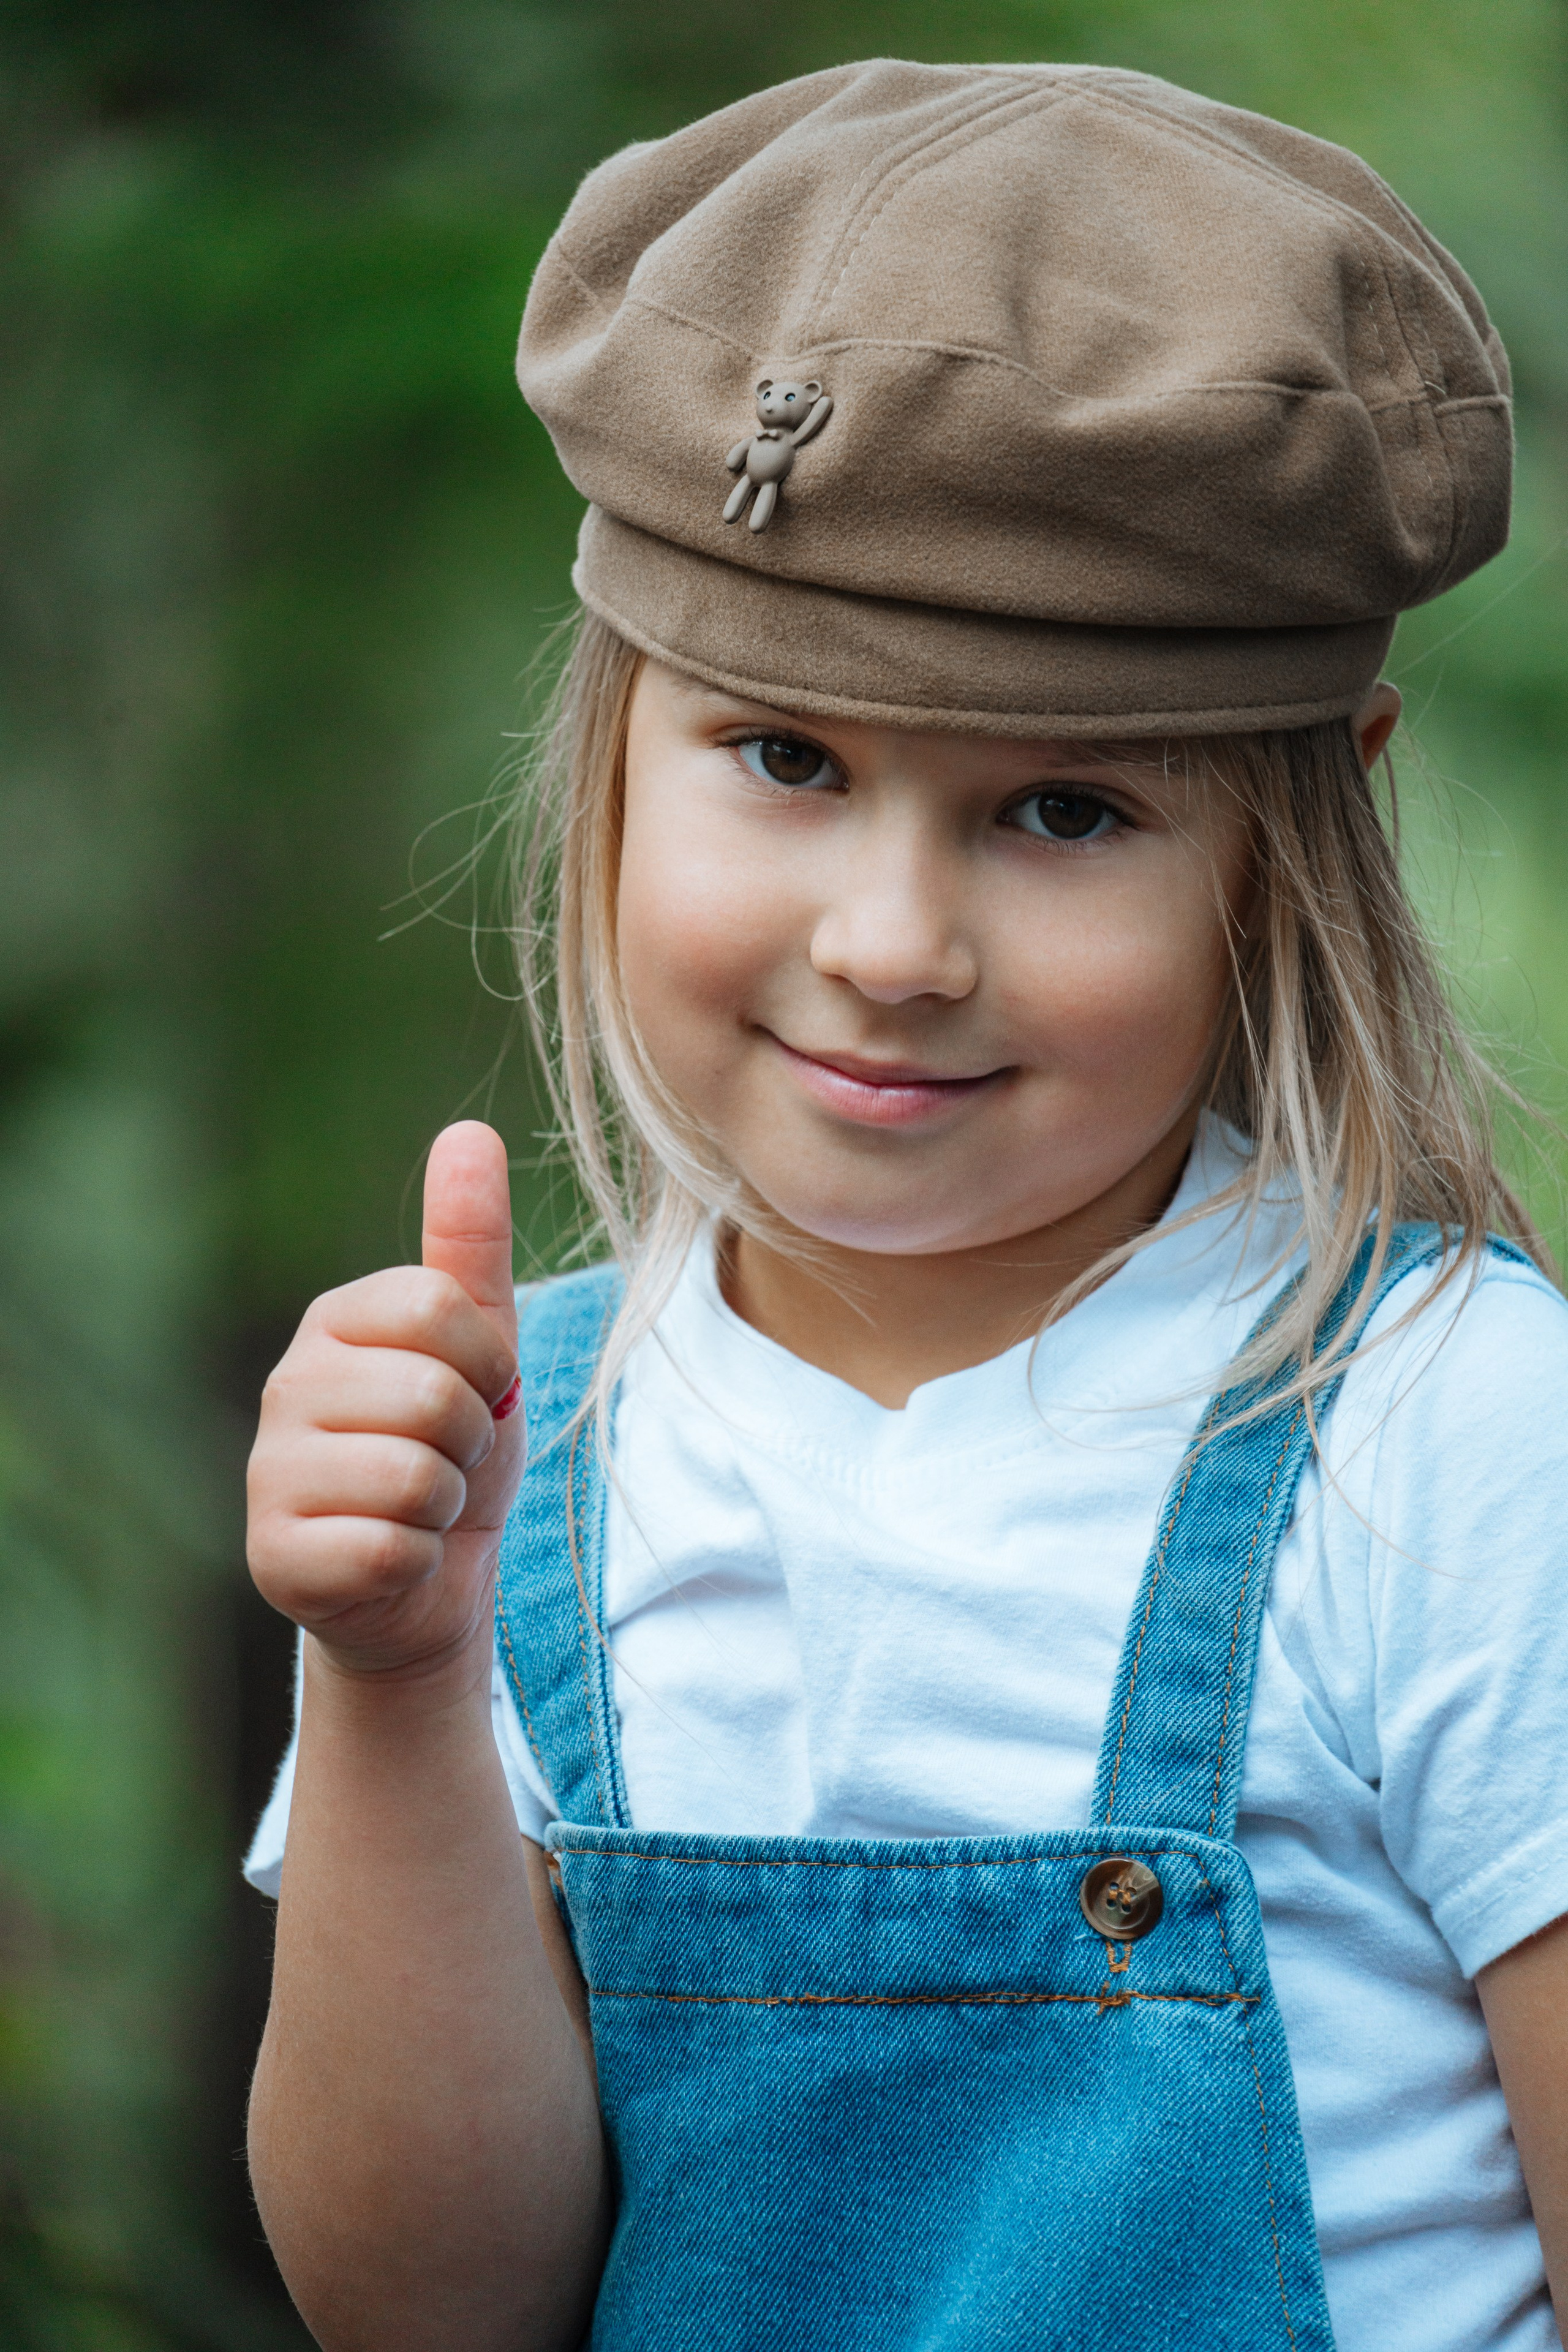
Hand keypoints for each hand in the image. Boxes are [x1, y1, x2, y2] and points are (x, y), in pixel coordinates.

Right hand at [246, 1122, 524, 1680]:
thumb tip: (470, 1130)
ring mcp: (269, 1472)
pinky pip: (391, 1547)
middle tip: (446, 1461)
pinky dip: (418, 1561)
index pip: (442, 1307)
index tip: (477, 1394)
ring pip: (415, 1477)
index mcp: (336, 1319)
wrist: (426, 1581)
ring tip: (421, 1507)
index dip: (488, 1364)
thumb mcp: (479, 1344)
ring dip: (445, 1505)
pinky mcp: (273, 1556)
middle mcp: (287, 1384)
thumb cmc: (452, 1450)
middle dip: (470, 1442)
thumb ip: (470, 1243)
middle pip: (435, 1396)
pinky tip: (394, 1558)